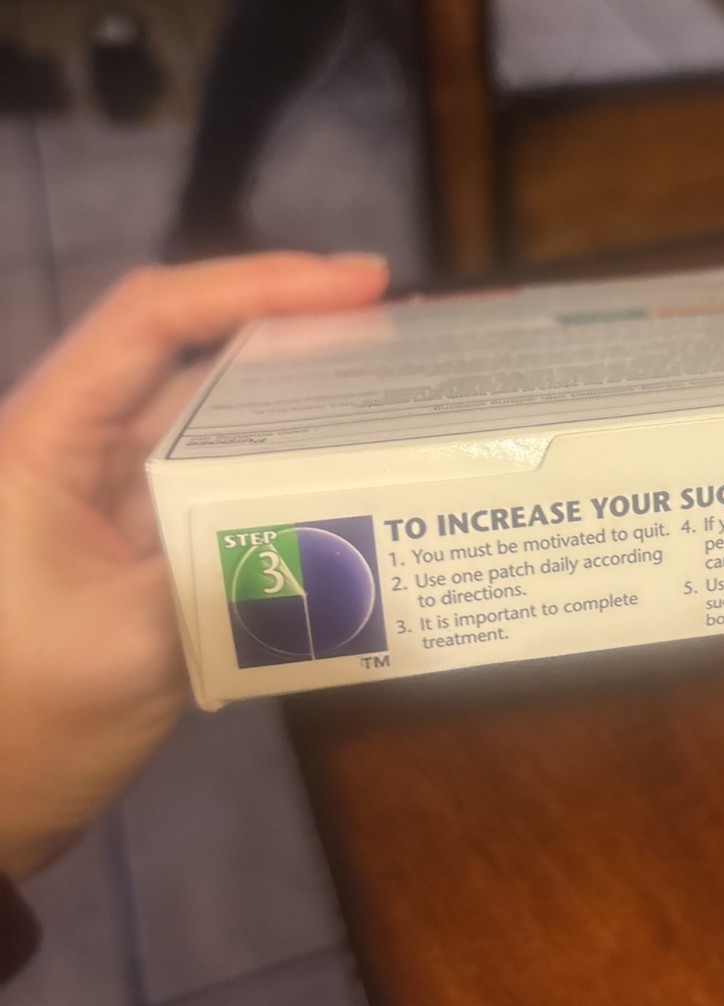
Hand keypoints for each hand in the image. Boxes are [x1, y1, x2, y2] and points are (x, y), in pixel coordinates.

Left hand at [0, 253, 387, 878]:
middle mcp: (79, 444)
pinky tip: (354, 468)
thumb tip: (339, 515)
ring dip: (298, 396)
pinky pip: (220, 479)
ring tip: (395, 384)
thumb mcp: (135, 644)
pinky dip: (285, 467)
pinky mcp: (139, 538)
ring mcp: (111, 492)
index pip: (151, 319)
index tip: (360, 283)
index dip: (256, 284)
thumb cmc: (27, 721)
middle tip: (404, 328)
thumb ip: (235, 565)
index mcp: (46, 440)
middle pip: (191, 351)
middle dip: (295, 326)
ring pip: (213, 414)